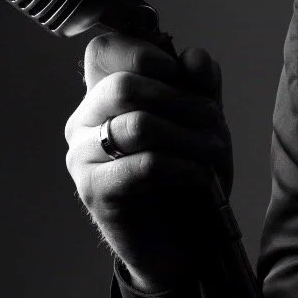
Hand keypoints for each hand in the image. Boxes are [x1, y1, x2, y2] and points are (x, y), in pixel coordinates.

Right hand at [64, 33, 233, 293]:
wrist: (184, 247)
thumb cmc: (188, 179)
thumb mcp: (203, 123)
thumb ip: (200, 85)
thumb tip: (193, 56)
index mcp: (101, 98)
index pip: (104, 50)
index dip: (149, 56)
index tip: (183, 78)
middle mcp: (82, 123)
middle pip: (123, 85)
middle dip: (183, 101)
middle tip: (215, 124)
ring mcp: (82, 159)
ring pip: (137, 125)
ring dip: (191, 137)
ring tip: (216, 155)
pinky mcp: (95, 193)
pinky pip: (144, 165)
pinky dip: (183, 167)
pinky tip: (201, 178)